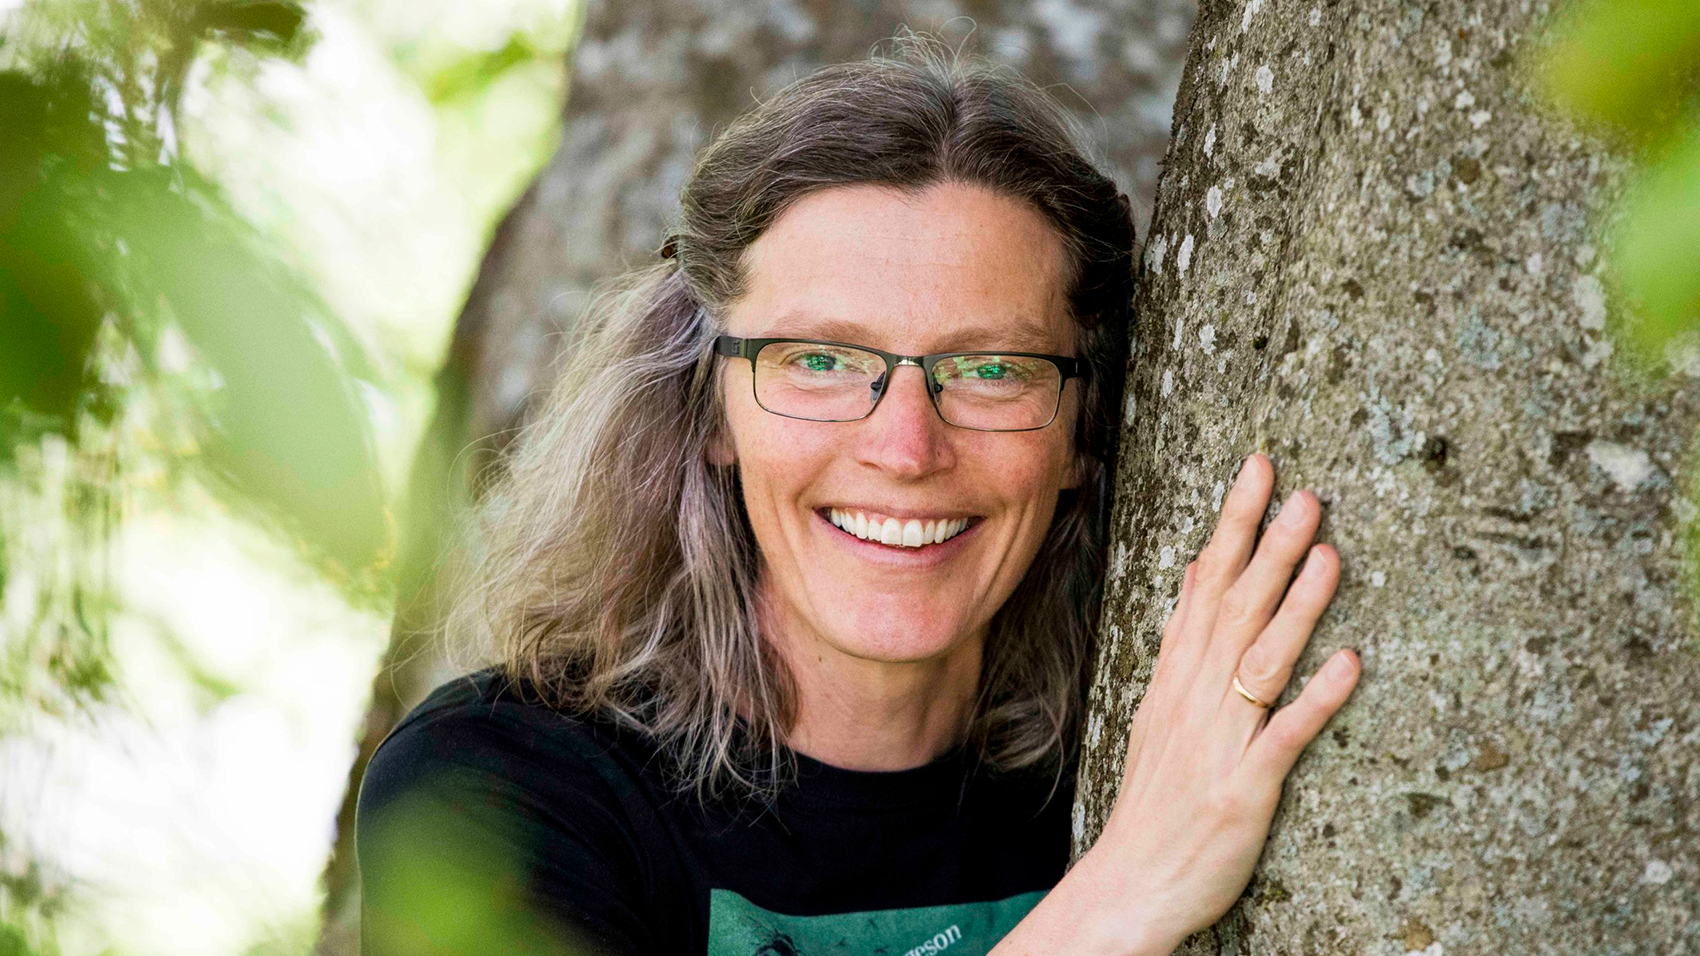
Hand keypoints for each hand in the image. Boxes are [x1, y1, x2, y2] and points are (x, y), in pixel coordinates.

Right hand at [1078, 452, 1360, 952]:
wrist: (1131, 881)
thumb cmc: (1154, 796)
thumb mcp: (1157, 706)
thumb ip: (1182, 639)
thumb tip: (1194, 571)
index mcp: (1176, 674)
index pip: (1205, 581)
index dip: (1232, 523)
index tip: (1259, 469)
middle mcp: (1196, 696)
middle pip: (1235, 607)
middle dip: (1269, 546)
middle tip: (1305, 492)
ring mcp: (1221, 740)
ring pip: (1260, 658)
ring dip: (1295, 604)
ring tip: (1328, 551)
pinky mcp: (1244, 788)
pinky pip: (1284, 736)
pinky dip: (1316, 699)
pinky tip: (1349, 663)